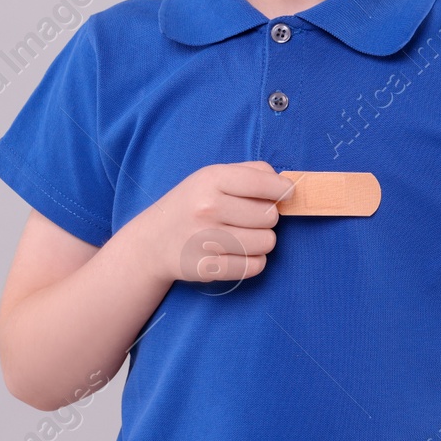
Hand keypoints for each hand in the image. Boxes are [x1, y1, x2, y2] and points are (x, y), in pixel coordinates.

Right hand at [130, 161, 294, 286]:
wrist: (153, 241)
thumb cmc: (193, 203)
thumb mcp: (213, 176)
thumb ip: (252, 172)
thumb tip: (286, 185)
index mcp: (212, 180)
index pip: (265, 183)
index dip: (283, 190)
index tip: (285, 194)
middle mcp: (208, 208)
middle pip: (270, 216)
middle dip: (267, 218)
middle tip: (249, 218)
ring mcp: (207, 240)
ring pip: (267, 242)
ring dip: (262, 240)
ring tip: (243, 235)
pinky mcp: (208, 267)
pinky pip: (255, 266)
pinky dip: (254, 261)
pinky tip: (239, 252)